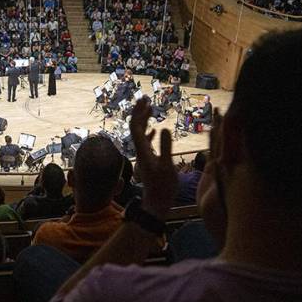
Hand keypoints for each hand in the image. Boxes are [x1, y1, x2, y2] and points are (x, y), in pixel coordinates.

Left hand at [129, 98, 175, 217]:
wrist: (157, 203)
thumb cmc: (164, 187)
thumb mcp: (167, 166)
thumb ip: (166, 147)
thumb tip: (164, 127)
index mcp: (143, 150)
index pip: (136, 127)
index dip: (139, 113)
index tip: (145, 100)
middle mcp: (140, 151)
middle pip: (135, 127)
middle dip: (139, 112)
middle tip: (145, 98)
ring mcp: (143, 156)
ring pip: (139, 134)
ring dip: (144, 120)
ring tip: (150, 108)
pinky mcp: (147, 161)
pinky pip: (145, 143)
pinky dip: (149, 133)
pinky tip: (155, 129)